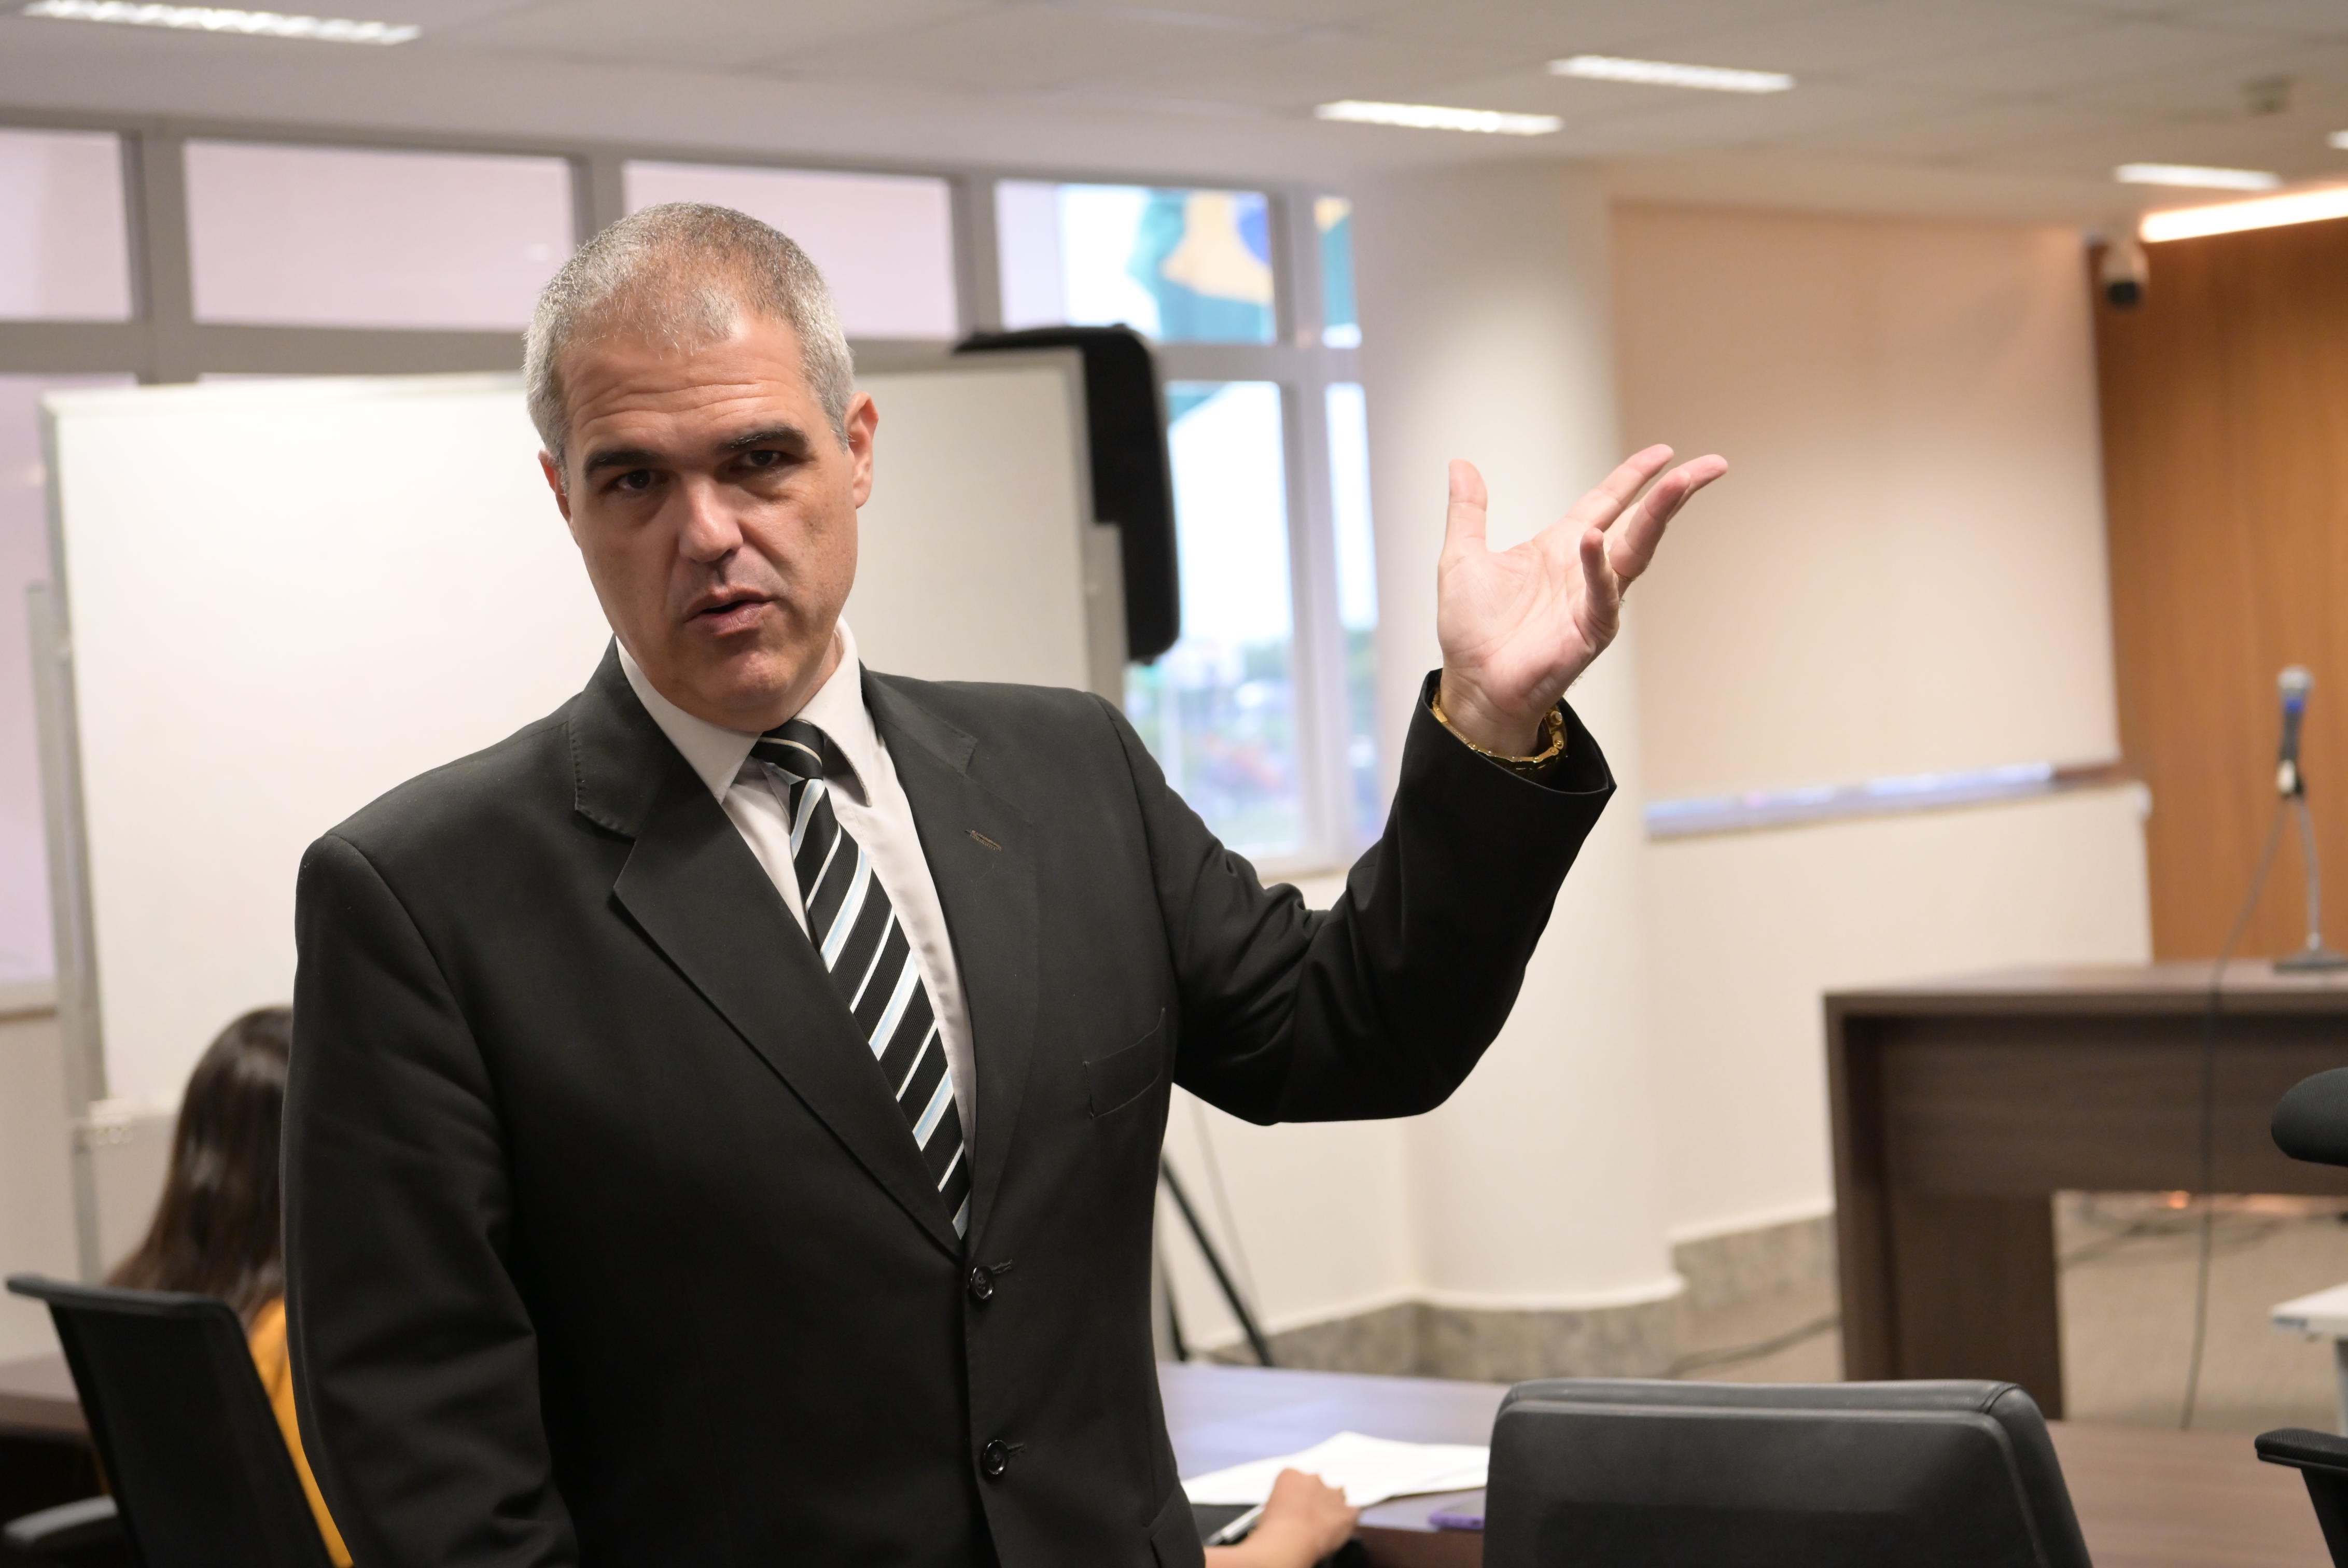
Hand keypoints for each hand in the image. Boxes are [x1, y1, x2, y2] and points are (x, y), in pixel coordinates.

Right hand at [1206, 1468, 1358, 1567]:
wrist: (1287, 1543)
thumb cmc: (1272, 1530)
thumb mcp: (1268, 1508)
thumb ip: (1283, 1501)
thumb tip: (1286, 1512)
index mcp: (1290, 1474)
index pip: (1298, 1479)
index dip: (1297, 1495)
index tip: (1294, 1507)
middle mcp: (1313, 1478)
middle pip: (1318, 1485)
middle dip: (1316, 1498)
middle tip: (1308, 1517)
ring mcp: (1332, 1494)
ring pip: (1337, 1496)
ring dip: (1332, 1507)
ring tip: (1322, 1526)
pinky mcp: (1347, 1511)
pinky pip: (1353, 1512)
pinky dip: (1347, 1520)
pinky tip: (1339, 1529)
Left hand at [1436, 445, 1726, 753]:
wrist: (1473, 686)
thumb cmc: (1473, 632)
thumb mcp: (1462, 557)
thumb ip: (1468, 510)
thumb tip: (1461, 464)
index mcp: (1562, 547)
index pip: (1607, 500)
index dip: (1634, 475)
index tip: (1664, 452)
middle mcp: (1585, 569)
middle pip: (1640, 522)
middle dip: (1675, 492)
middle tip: (1711, 465)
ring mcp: (1593, 600)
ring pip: (1635, 551)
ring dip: (1657, 517)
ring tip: (1678, 484)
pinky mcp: (1589, 631)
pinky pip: (1601, 595)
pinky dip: (1599, 568)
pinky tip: (1595, 540)